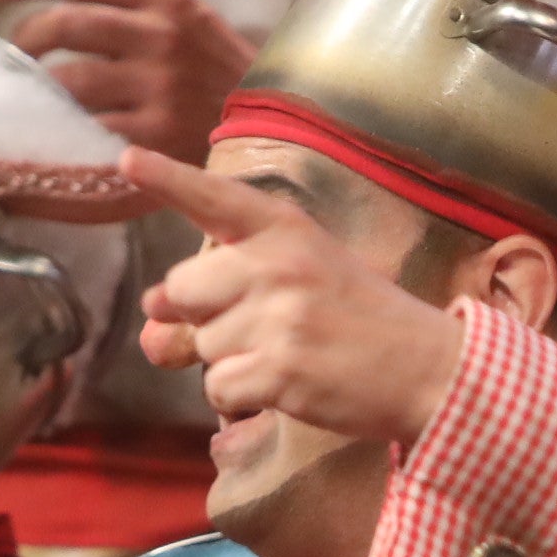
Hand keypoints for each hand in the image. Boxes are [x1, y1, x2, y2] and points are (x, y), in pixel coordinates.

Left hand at [0, 0, 256, 165]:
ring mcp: (157, 88)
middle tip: (16, 60)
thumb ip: (141, 14)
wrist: (283, 133)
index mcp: (169, 0)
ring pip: (66, 81)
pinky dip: (56, 139)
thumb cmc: (228, 82)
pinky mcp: (154, 137)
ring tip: (32, 102)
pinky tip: (42, 143)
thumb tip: (61, 14)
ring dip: (37, 92)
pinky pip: (85, 133)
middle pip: (62, 25)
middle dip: (26, 41)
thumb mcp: (196, 27)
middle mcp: (161, 36)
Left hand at [125, 148, 467, 439]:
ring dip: (231, 361)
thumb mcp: (304, 278)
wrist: (431, 369)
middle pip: (180, 290)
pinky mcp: (282, 370)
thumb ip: (226, 287)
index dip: (167, 179)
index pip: (215, 199)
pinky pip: (219, 388)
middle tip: (261, 327)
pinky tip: (287, 385)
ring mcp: (279, 318)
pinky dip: (243, 396)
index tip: (126, 159)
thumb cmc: (362, 319)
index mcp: (286, 229)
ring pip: (200, 346)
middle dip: (202, 318)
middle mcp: (278, 265)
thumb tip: (150, 317)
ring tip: (288, 355)